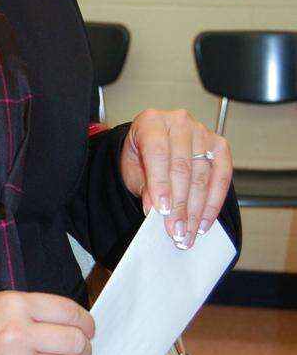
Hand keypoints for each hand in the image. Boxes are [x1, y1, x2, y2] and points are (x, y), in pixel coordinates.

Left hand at [120, 108, 232, 248]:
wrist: (155, 148)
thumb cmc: (141, 157)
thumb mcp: (133, 171)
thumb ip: (143, 186)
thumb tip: (153, 209)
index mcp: (151, 122)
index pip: (158, 153)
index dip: (161, 184)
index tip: (162, 211)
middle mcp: (179, 122)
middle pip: (183, 167)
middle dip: (180, 205)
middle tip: (176, 231)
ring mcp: (202, 131)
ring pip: (202, 175)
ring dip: (197, 210)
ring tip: (189, 233)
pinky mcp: (219, 145)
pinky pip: (222, 176)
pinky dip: (214, 202)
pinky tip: (204, 221)